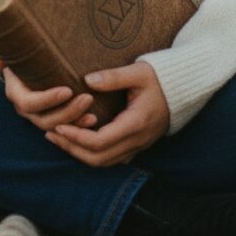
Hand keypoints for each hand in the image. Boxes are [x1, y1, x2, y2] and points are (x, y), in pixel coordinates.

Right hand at [0, 57, 99, 132]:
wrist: (35, 59)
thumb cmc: (28, 51)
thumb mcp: (19, 49)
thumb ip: (9, 53)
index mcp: (15, 92)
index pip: (29, 103)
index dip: (48, 100)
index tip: (68, 90)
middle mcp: (26, 109)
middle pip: (45, 120)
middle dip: (67, 112)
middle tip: (88, 98)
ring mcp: (38, 116)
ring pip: (56, 127)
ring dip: (75, 122)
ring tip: (93, 114)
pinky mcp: (52, 119)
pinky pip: (65, 129)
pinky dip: (79, 126)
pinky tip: (94, 120)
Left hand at [45, 61, 168, 167]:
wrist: (184, 88)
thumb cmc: (161, 77)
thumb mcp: (138, 72)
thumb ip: (113, 77)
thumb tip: (87, 80)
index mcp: (136, 124)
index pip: (100, 142)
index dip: (76, 138)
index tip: (58, 127)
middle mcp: (137, 140)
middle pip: (99, 159)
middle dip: (72, 149)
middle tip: (51, 134)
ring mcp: (138, 146)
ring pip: (105, 162)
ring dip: (80, 154)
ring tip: (59, 137)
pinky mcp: (138, 145)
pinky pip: (112, 158)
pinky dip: (93, 153)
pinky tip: (79, 140)